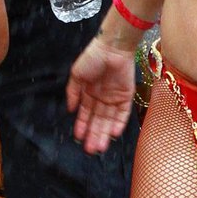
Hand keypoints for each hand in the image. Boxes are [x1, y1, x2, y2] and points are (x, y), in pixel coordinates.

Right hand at [66, 36, 136, 153]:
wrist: (111, 47)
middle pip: (98, 120)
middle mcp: (102, 98)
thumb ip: (73, 93)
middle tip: (90, 150)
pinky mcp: (127, 96)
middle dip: (94, 135)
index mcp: (89, 93)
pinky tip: (113, 134)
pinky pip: (123, 113)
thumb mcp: (76, 75)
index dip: (83, 126)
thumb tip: (70, 110)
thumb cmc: (92, 58)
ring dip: (104, 133)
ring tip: (99, 147)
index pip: (86, 114)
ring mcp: (115, 98)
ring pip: (109, 120)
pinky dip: (119, 123)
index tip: (79, 138)